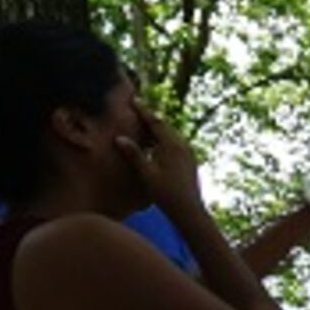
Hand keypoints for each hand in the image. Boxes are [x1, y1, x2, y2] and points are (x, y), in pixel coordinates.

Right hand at [117, 104, 208, 224]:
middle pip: (164, 126)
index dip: (143, 111)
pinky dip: (163, 139)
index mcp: (172, 145)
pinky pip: (175, 143)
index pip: (156, 122)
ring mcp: (189, 153)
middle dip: (150, 117)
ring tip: (144, 125)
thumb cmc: (166, 193)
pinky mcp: (190, 160)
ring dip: (157, 129)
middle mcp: (183, 145)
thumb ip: (134, 154)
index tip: (134, 99)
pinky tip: (156, 145)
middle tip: (137, 108)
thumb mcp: (146, 173)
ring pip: (171, 134)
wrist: (189, 210)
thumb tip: (119, 138)